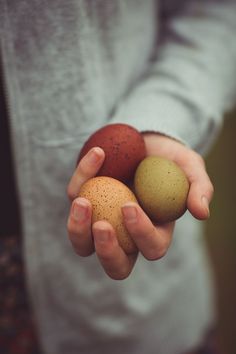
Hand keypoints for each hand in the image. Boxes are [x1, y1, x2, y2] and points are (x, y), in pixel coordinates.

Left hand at [67, 134, 212, 279]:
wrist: (146, 140)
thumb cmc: (169, 159)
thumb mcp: (190, 167)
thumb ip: (200, 187)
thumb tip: (202, 213)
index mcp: (155, 232)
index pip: (151, 247)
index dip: (141, 234)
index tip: (130, 206)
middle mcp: (126, 235)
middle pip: (115, 264)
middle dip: (107, 251)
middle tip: (101, 225)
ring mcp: (102, 220)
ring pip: (84, 246)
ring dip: (78, 230)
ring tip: (81, 202)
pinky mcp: (84, 201)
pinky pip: (75, 197)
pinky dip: (81, 177)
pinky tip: (97, 155)